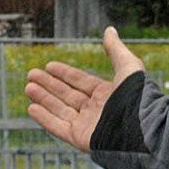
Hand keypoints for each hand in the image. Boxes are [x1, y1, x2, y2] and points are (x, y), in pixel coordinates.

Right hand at [25, 26, 144, 151]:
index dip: (64, 73)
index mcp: (107, 94)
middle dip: (49, 84)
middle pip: (67, 95)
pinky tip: (31, 108)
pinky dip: (44, 118)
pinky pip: (58, 127)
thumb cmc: (137, 97)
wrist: (140, 127)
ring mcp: (87, 125)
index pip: (81, 81)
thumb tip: (110, 30)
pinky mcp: (80, 138)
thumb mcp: (128, 67)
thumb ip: (116, 50)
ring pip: (60, 110)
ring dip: (43, 99)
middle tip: (31, 74)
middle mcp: (96, 109)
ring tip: (28, 87)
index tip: (49, 65)